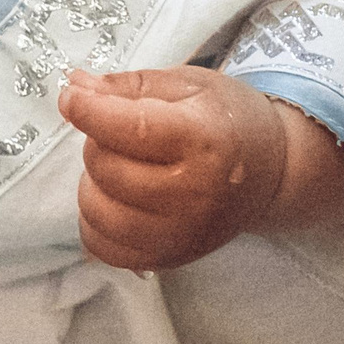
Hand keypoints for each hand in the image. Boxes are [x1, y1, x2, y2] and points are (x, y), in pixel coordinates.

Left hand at [60, 65, 295, 271]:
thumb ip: (130, 86)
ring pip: (98, 212)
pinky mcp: (170, 258)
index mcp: (203, 140)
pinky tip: (115, 200)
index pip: (130, 128)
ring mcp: (182, 233)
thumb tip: (75, 85)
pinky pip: (105, 249)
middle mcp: (194, 194)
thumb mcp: (189, 85)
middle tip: (118, 134)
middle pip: (107, 169)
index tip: (70, 97)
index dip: (89, 111)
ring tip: (118, 167)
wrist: (273, 173)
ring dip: (93, 184)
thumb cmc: (229, 121)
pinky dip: (95, 223)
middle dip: (97, 143)